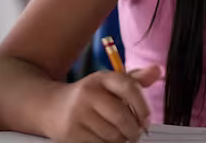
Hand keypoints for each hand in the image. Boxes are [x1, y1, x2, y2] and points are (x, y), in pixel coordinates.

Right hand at [46, 66, 161, 142]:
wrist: (49, 106)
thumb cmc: (87, 97)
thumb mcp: (108, 84)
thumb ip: (134, 80)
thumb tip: (156, 70)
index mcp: (101, 78)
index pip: (129, 87)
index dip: (143, 107)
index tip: (146, 119)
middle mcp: (88, 93)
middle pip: (123, 118)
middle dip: (133, 130)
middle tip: (134, 133)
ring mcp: (78, 113)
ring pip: (114, 135)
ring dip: (120, 139)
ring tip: (115, 134)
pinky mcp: (72, 132)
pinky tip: (102, 138)